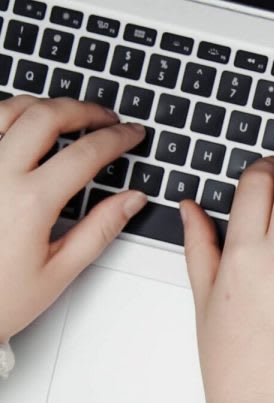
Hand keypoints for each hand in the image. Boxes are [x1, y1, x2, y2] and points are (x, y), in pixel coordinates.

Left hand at [0, 96, 146, 342]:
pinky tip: (23, 125)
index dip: (116, 139)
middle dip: (83, 110)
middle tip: (105, 117)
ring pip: (9, 109)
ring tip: (66, 114)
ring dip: (43, 105)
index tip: (132, 135)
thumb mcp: (60, 271)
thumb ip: (100, 229)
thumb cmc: (0, 297)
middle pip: (46, 116)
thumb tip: (131, 201)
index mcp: (30, 203)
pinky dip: (7, 115)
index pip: (85, 154)